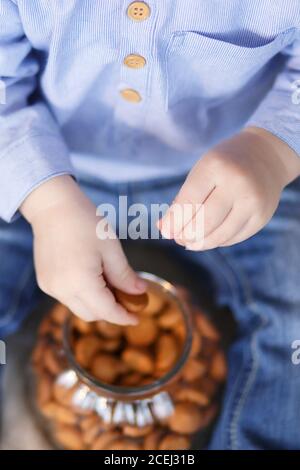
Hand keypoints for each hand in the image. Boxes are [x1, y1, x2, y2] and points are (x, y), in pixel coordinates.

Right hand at [21, 176, 145, 323]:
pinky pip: (67, 298)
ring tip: (110, 284)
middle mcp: (62, 290)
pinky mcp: (45, 281)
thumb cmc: (85, 222)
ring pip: (78, 308)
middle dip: (111, 311)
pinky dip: (83, 295)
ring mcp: (50, 287)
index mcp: (80, 282)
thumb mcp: (111, 248)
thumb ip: (124, 275)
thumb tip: (140, 292)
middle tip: (127, 298)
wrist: (53, 207)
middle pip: (91, 315)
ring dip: (96, 304)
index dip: (124, 317)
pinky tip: (93, 278)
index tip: (137, 317)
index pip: (106, 311)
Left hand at [159, 128, 299, 249]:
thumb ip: (183, 199)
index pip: (189, 202)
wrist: (266, 155)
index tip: (165, 231)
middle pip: (205, 222)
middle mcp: (237, 184)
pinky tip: (209, 238)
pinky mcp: (262, 217)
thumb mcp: (201, 171)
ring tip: (189, 242)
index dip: (174, 221)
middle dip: (186, 235)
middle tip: (178, 237)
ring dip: (200, 243)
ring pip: (220, 235)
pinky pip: (234, 238)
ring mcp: (253, 202)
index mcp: (216, 166)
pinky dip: (217, 241)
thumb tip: (165, 229)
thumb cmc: (223, 164)